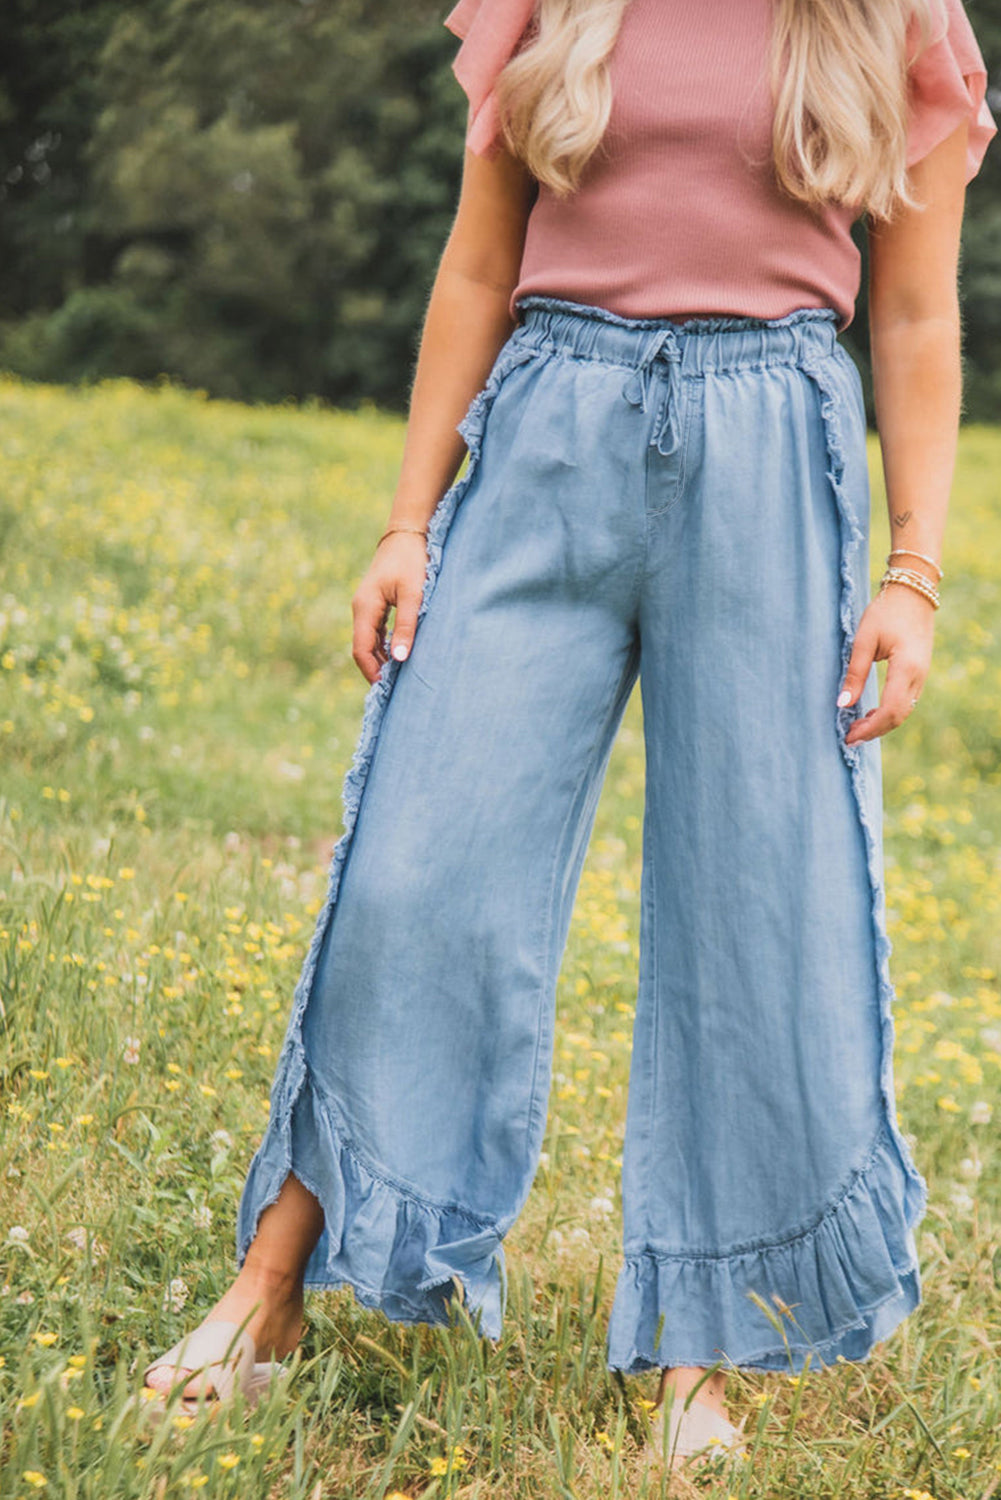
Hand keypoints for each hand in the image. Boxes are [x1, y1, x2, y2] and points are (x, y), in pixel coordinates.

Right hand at [351, 532, 428, 683]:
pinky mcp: (375, 604)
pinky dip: (383, 647)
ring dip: (380, 659)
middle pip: (362, 648)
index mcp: (365, 608)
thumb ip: (406, 626)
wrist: (407, 534)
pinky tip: (397, 656)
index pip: (361, 649)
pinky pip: (374, 633)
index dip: (371, 671)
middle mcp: (361, 609)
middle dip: (375, 669)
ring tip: (397, 677)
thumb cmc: (412, 561)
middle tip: (394, 689)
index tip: (385, 688)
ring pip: (368, 641)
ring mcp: (366, 607)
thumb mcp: (413, 594)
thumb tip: (399, 658)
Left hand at [837, 582, 934, 744]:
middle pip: (898, 716)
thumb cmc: (886, 612)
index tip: (848, 736)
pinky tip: (870, 714)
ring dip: (881, 724)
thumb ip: (855, 673)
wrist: (913, 594)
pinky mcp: (919, 674)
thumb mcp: (864, 640)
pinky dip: (888, 713)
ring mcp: (922, 676)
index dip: (870, 728)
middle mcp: (919, 676)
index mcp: (906, 668)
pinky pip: (905, 701)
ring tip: (856, 728)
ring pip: (904, 711)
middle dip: (874, 731)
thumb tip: (843, 704)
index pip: (890, 710)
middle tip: (849, 737)